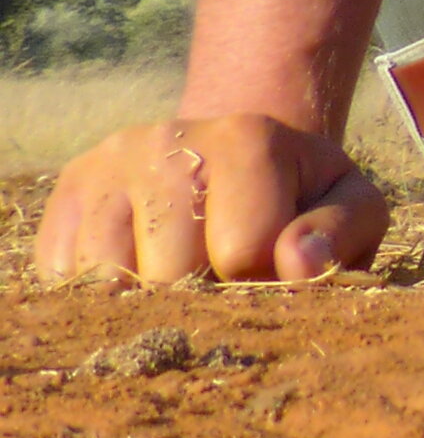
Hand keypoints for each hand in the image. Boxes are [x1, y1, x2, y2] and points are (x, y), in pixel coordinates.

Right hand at [30, 113, 387, 283]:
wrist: (229, 157)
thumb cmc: (296, 194)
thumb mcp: (347, 202)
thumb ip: (341, 232)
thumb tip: (299, 264)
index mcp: (246, 137)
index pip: (243, 251)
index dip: (262, 281)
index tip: (270, 269)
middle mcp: (163, 139)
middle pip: (169, 274)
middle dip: (202, 297)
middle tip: (220, 276)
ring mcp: (105, 167)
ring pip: (106, 282)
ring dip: (145, 301)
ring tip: (180, 273)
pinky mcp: (64, 198)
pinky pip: (62, 281)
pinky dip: (99, 297)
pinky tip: (137, 270)